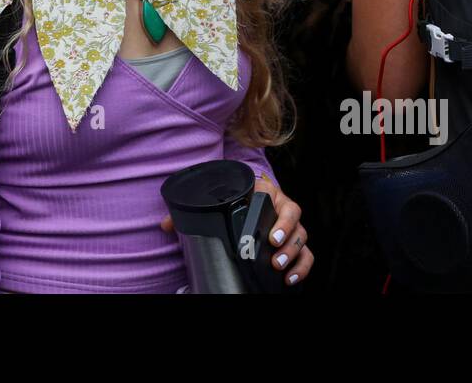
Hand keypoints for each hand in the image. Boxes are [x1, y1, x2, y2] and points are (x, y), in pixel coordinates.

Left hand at [159, 173, 312, 286]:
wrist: (247, 197)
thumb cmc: (234, 198)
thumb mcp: (218, 200)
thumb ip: (193, 210)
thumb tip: (166, 224)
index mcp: (266, 193)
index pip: (281, 202)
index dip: (280, 220)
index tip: (271, 237)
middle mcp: (283, 208)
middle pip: (296, 223)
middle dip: (287, 242)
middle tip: (274, 256)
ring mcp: (290, 226)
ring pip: (302, 239)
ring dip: (294, 256)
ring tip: (280, 269)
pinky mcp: (294, 243)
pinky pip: (305, 255)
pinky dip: (301, 268)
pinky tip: (290, 279)